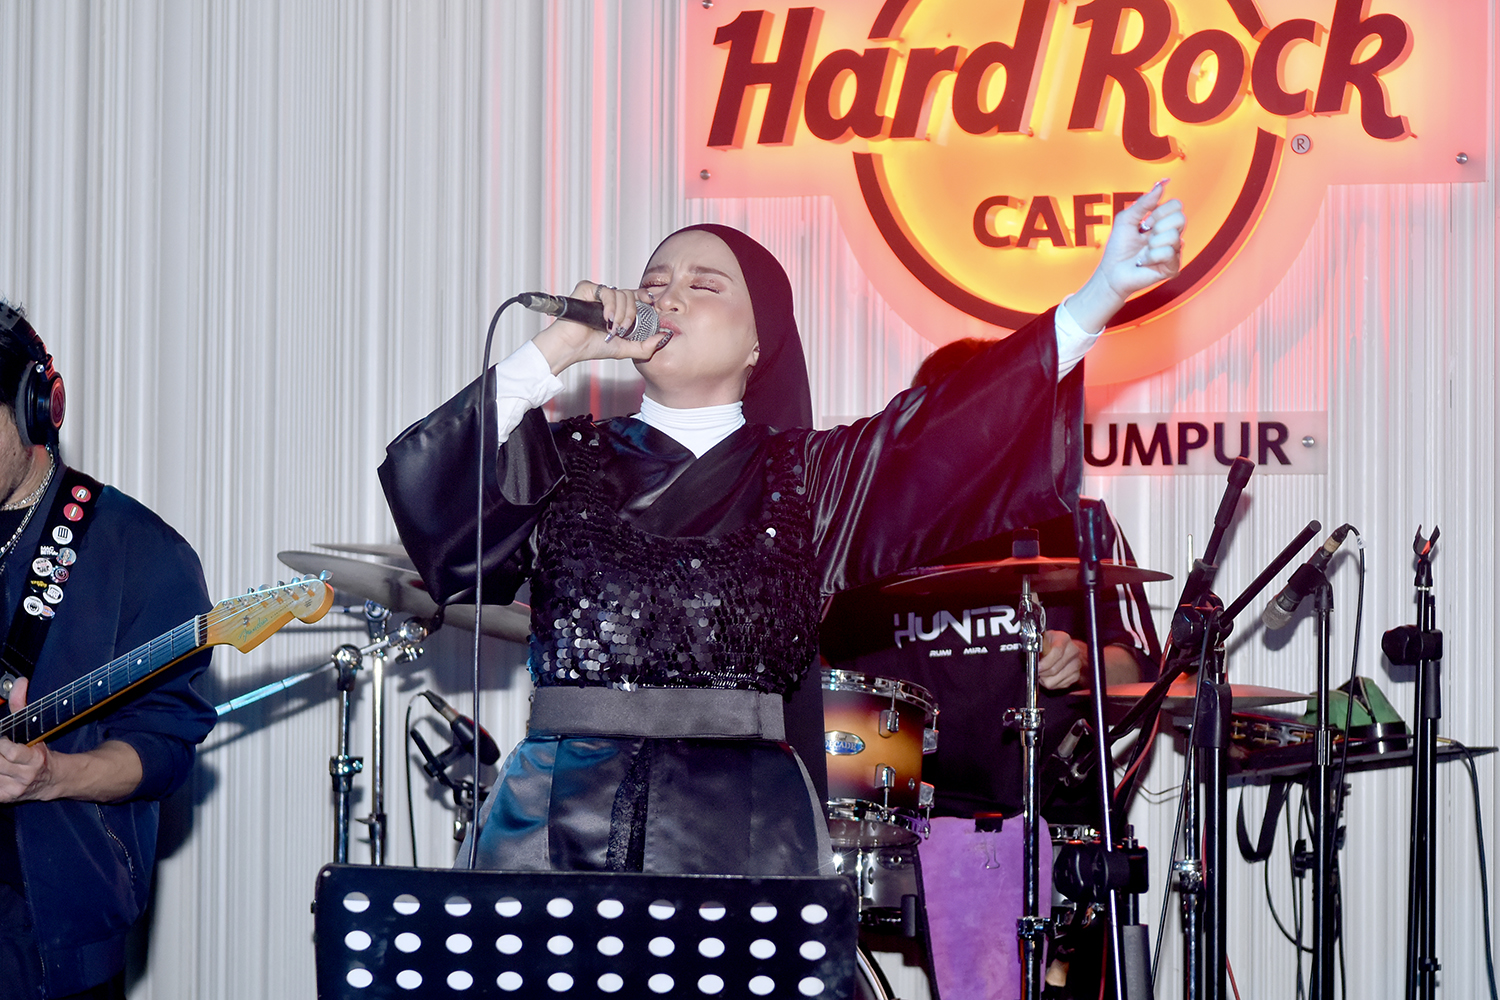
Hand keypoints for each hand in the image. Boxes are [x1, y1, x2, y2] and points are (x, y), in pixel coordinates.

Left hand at [0, 676, 142, 802]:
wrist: (54, 780)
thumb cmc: (41, 750)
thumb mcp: (34, 726)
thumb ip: (20, 704)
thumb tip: (20, 681)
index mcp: (35, 760)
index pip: (11, 752)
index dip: (3, 744)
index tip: (4, 738)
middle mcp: (24, 777)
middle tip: (3, 744)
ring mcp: (14, 790)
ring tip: (2, 754)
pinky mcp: (5, 798)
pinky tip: (1, 767)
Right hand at [532, 280, 671, 374]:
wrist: (571, 348)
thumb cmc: (592, 347)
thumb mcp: (625, 348)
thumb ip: (645, 346)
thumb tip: (664, 337)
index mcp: (617, 308)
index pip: (635, 296)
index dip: (645, 297)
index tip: (652, 305)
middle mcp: (607, 299)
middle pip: (630, 295)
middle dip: (631, 313)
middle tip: (624, 328)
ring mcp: (597, 293)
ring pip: (620, 293)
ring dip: (620, 313)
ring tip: (612, 327)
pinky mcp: (586, 289)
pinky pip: (606, 291)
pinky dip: (610, 305)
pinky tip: (606, 317)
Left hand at [1037, 630, 1086, 689]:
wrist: (1063, 648)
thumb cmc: (1049, 643)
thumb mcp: (1042, 639)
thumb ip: (1037, 647)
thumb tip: (1031, 657)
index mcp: (1064, 639)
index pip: (1056, 652)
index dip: (1045, 663)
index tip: (1037, 667)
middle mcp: (1073, 651)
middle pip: (1055, 669)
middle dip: (1042, 672)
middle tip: (1036, 671)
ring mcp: (1076, 664)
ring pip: (1055, 680)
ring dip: (1045, 679)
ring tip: (1043, 673)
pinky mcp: (1076, 675)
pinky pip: (1060, 685)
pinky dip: (1052, 683)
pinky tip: (1050, 676)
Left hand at [1066, 180, 1185, 331]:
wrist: (1111, 272)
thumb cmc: (1118, 247)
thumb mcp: (1127, 219)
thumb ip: (1145, 202)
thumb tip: (1162, 183)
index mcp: (1163, 222)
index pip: (1177, 205)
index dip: (1159, 212)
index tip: (1145, 223)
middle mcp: (1172, 235)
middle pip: (1181, 218)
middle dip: (1157, 226)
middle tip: (1145, 237)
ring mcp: (1174, 251)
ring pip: (1174, 236)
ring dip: (1152, 244)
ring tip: (1143, 252)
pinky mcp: (1173, 267)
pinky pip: (1169, 253)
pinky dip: (1152, 257)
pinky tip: (1145, 262)